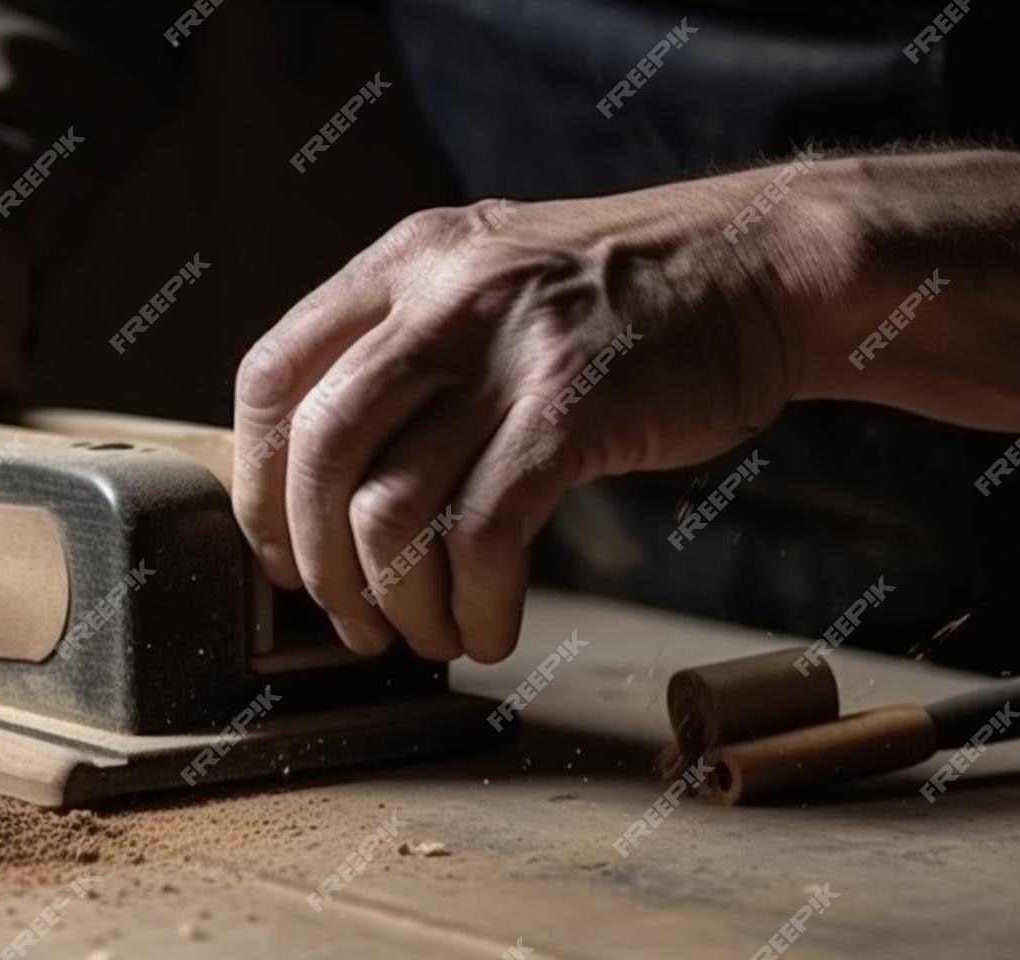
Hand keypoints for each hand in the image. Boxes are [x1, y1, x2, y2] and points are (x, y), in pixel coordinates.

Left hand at [231, 176, 822, 662]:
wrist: (761, 264)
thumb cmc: (628, 296)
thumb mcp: (492, 276)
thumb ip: (411, 343)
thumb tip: (331, 479)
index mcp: (404, 262)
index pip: (272, 378)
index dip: (258, 485)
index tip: (282, 553)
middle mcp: (440, 297)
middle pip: (320, 452)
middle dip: (319, 564)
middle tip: (350, 623)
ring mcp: (507, 352)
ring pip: (392, 507)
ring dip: (398, 601)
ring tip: (428, 636)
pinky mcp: (573, 410)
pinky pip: (484, 535)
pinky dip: (475, 604)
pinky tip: (490, 628)